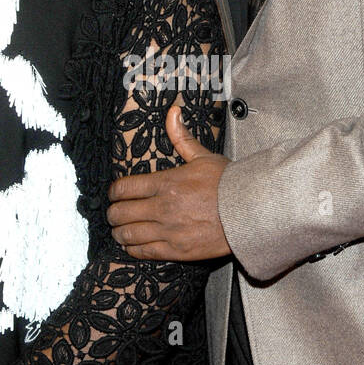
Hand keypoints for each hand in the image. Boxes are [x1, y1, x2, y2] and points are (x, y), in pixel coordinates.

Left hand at [107, 99, 231, 260]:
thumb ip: (181, 137)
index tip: (115, 193)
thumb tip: (173, 112)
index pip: (123, 188)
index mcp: (165, 183)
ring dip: (119, 231)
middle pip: (120, 212)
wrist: (250, 212)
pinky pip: (144, 252)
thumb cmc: (229, 184)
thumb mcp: (203, 157)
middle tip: (115, 212)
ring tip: (120, 229)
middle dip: (113, 212)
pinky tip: (131, 245)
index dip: (114, 191)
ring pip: (128, 234)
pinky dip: (132, 249)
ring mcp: (168, 230)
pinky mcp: (176, 250)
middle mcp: (162, 207)